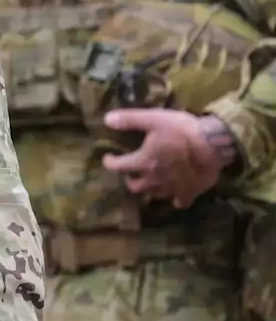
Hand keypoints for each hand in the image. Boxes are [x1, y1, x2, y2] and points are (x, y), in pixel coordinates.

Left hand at [102, 109, 234, 208]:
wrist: (214, 145)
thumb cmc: (182, 130)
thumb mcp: (153, 119)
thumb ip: (129, 120)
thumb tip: (106, 119)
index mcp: (143, 162)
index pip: (118, 166)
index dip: (110, 162)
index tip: (108, 158)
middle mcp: (154, 179)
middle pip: (135, 186)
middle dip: (130, 180)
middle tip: (131, 172)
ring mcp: (172, 188)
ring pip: (154, 194)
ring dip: (149, 189)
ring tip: (150, 181)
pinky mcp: (190, 192)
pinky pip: (179, 201)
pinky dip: (175, 199)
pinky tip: (176, 195)